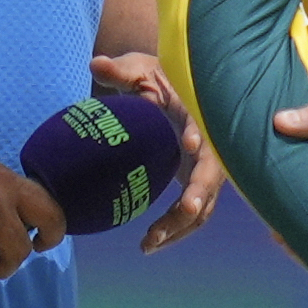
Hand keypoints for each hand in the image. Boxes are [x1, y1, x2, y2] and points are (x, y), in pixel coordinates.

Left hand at [90, 52, 225, 252]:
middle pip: (211, 175)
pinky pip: (193, 213)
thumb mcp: (138, 69)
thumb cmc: (155, 78)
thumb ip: (120, 70)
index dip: (199, 135)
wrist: (169, 90)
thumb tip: (96, 64)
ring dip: (181, 225)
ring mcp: (204, 167)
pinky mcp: (194, 182)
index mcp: (197, 113)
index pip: (204, 124)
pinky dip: (176, 230)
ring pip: (203, 204)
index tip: (190, 145)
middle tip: (182, 211)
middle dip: (198, 195)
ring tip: (149, 242)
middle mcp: (210, 144)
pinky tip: (151, 243)